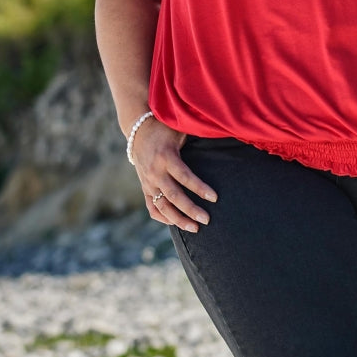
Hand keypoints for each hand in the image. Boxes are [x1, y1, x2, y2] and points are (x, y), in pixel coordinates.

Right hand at [130, 117, 217, 231]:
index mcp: (166, 157)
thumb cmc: (164, 128)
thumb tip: (218, 135)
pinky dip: (163, 218)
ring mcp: (148, 182)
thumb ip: (194, 137)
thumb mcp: (178, 130)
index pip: (185, 177)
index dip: (200, 188)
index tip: (214, 197)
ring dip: (179, 220)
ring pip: (163, 207)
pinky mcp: (144, 187)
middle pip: (174, 197)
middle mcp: (155, 172)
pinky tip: (176, 223)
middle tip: (206, 220)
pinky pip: (152, 207)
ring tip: (195, 228)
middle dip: (191, 210)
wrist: (138, 131)